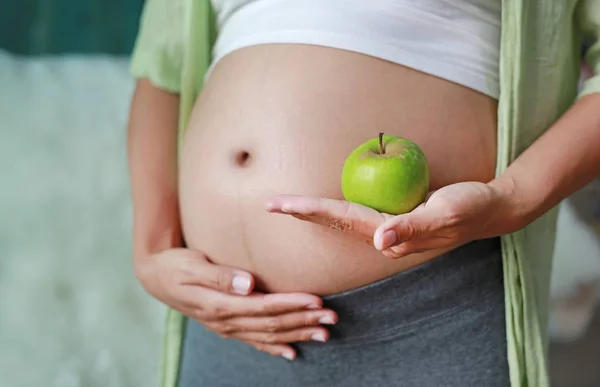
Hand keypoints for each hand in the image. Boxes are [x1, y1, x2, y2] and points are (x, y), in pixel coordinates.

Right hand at [134, 248, 337, 359]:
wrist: (156, 278)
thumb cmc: (176, 266)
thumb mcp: (193, 265)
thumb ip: (220, 276)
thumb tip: (247, 283)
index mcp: (219, 305)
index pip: (263, 307)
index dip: (291, 304)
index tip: (315, 300)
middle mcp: (225, 321)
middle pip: (271, 324)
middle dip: (303, 321)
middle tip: (331, 318)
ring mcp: (226, 327)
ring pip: (268, 335)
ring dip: (297, 334)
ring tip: (324, 334)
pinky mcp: (226, 327)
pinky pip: (254, 342)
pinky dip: (275, 348)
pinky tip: (292, 353)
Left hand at [265, 181, 510, 258]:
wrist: (490, 209)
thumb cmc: (471, 206)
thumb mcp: (447, 212)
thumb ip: (414, 226)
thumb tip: (379, 241)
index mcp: (391, 235)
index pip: (343, 220)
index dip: (311, 211)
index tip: (283, 205)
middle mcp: (384, 236)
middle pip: (334, 224)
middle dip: (302, 215)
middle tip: (270, 204)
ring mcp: (388, 230)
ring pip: (342, 221)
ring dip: (314, 213)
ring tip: (287, 205)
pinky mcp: (394, 220)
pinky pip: (357, 214)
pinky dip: (335, 209)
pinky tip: (323, 205)